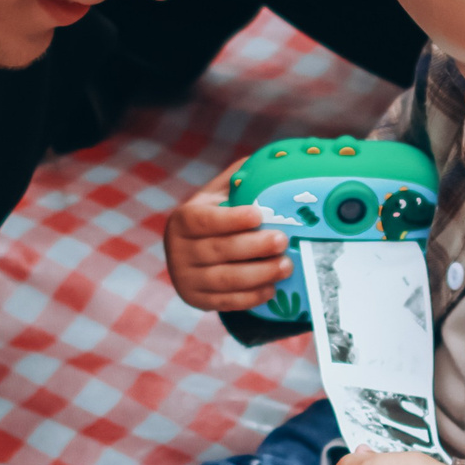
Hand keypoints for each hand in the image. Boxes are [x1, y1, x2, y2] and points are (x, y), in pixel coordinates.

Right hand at [163, 165, 292, 311]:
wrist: (191, 255)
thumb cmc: (214, 217)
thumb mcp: (218, 194)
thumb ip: (238, 179)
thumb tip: (269, 162)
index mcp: (183, 220)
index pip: (205, 220)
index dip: (232, 219)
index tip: (259, 215)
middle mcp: (178, 250)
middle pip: (218, 250)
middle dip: (254, 247)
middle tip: (283, 240)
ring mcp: (186, 278)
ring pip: (225, 279)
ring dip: (259, 274)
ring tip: (286, 266)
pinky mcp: (197, 300)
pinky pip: (226, 302)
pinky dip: (251, 297)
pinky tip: (272, 289)